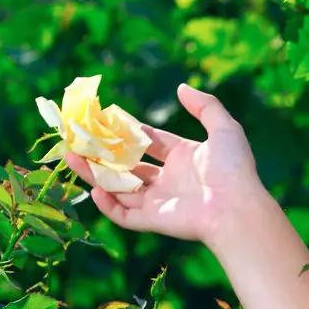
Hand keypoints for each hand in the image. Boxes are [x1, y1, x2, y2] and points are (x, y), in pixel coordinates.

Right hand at [61, 82, 262, 243]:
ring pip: (119, 188)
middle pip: (128, 165)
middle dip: (102, 154)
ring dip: (93, 175)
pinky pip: (124, 215)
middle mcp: (169, 180)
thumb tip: (181, 87)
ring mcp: (160, 202)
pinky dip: (107, 204)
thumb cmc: (233, 169)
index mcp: (184, 158)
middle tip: (78, 139)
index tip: (102, 119)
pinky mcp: (154, 221)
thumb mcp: (224, 128)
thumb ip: (205, 106)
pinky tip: (93, 188)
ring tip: (70, 157)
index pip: (149, 142)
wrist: (238, 208)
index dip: (126, 131)